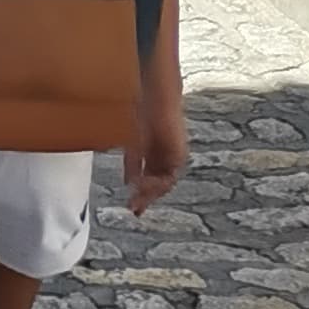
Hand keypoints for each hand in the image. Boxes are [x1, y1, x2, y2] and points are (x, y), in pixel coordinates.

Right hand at [125, 70, 187, 215]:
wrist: (157, 99)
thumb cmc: (143, 114)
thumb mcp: (133, 144)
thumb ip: (132, 164)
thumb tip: (129, 183)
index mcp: (155, 154)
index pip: (149, 179)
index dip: (141, 193)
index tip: (132, 206)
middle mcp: (166, 158)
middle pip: (158, 186)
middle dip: (146, 198)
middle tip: (134, 209)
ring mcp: (174, 157)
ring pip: (165, 184)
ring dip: (150, 192)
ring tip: (137, 197)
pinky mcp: (179, 155)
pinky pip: (169, 176)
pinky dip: (155, 183)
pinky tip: (143, 184)